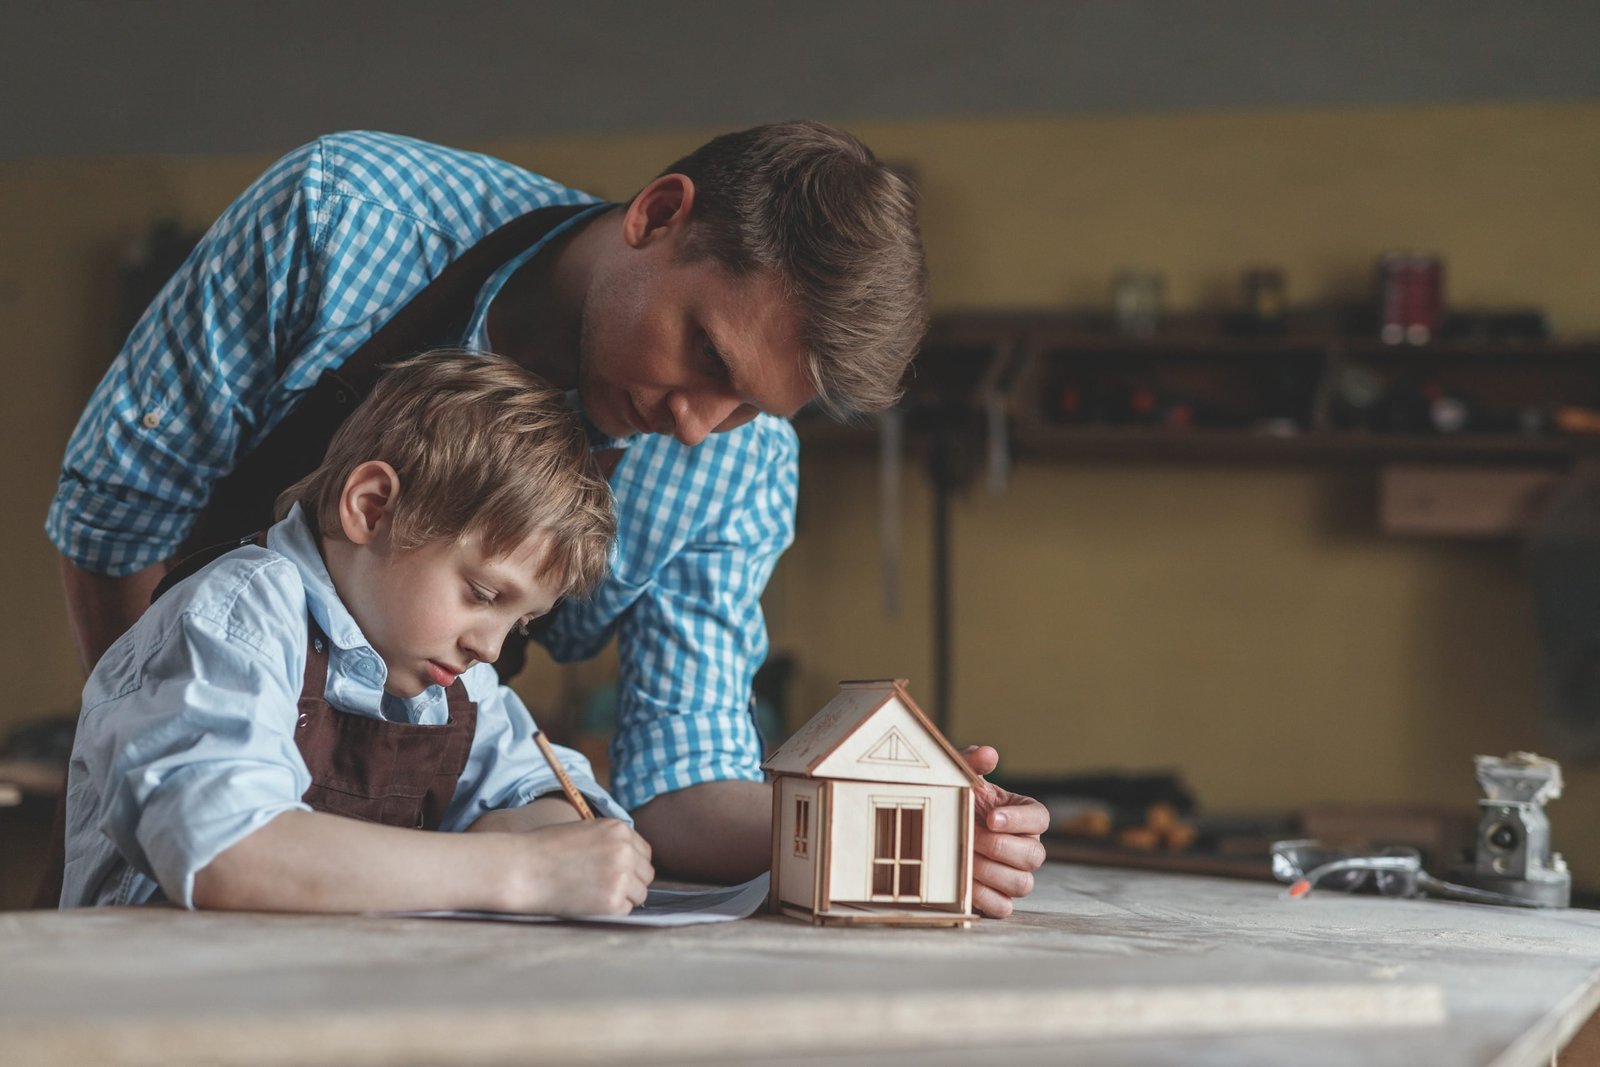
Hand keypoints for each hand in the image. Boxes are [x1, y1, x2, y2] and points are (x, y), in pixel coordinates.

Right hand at [500, 819, 653, 915]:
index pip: (644, 853)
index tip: (615, 873)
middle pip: (646, 874)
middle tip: (603, 888)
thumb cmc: (545, 850)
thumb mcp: (585, 831)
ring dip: (622, 898)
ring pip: (640, 894)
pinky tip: (588, 903)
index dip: (631, 865)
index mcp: (618, 829)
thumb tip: (633, 863)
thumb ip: (611, 843)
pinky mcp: (612, 901)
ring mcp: (621, 876)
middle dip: (630, 882)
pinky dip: (610, 911)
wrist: (521, 869)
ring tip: (593, 895)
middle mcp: (625, 850)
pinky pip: (625, 910)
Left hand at [961, 745, 1048, 918]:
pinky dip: (985, 897)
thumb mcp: (957, 779)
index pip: (1040, 819)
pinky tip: (964, 881)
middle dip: (1000, 847)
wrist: (930, 830)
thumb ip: (971, 763)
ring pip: (1022, 884)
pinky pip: (1004, 907)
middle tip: (971, 838)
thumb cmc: (952, 802)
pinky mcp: (998, 899)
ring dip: (991, 872)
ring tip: (964, 858)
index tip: (990, 817)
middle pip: (1035, 856)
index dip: (1018, 820)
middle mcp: (1025, 847)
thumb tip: (989, 754)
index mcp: (1023, 816)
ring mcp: (1014, 876)